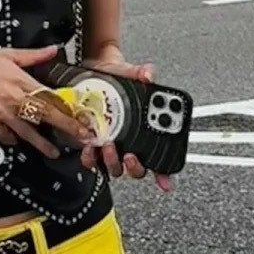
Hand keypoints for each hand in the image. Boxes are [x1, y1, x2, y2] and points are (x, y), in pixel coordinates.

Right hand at [0, 47, 94, 159]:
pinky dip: (12, 139)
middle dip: (65, 128)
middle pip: (44, 116)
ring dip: (41, 144)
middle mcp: (13, 98)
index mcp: (20, 80)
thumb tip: (52, 50)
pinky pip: (4, 136)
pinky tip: (17, 141)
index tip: (80, 118)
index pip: (50, 97)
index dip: (67, 109)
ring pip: (27, 132)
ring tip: (53, 153)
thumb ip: (32, 55)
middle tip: (80, 138)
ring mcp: (0, 113)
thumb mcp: (6, 54)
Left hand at [78, 58, 175, 192]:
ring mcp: (110, 146)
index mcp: (143, 131)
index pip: (159, 158)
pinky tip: (89, 148)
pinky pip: (92, 160)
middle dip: (135, 166)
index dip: (164, 173)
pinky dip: (90, 158)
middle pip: (137, 169)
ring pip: (114, 167)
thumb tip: (147, 74)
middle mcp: (128, 143)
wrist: (92, 72)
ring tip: (108, 146)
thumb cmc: (115, 77)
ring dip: (112, 162)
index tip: (165, 181)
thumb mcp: (128, 73)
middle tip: (130, 155)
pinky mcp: (92, 145)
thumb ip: (139, 73)